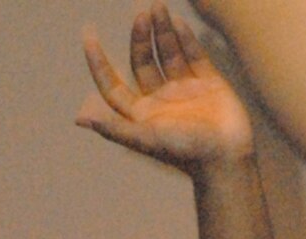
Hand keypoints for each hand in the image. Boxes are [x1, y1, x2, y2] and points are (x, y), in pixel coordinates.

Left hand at [76, 5, 253, 168]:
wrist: (225, 156)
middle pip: (142, 62)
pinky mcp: (207, 82)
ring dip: (162, 32)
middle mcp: (159, 99)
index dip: (98, 62)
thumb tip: (80, 118)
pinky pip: (193, 54)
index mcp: (140, 114)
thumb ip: (114, 128)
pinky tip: (177, 21)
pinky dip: (185, 38)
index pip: (112, 84)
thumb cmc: (184, 152)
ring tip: (157, 8)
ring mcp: (183, 89)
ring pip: (167, 54)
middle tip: (140, 15)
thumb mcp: (145, 139)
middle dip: (139, 38)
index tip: (88, 36)